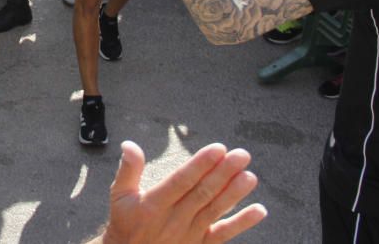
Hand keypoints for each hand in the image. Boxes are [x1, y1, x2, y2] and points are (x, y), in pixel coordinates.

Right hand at [100, 141, 265, 243]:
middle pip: (203, 193)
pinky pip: (223, 234)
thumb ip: (128, 170)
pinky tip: (258, 210)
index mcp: (154, 204)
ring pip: (214, 211)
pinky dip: (241, 223)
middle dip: (223, 173)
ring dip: (234, 194)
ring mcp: (189, 234)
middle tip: (241, 155)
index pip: (181, 181)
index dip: (200, 165)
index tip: (218, 149)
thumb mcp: (119, 196)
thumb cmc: (125, 224)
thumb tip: (130, 145)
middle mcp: (174, 219)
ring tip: (250, 176)